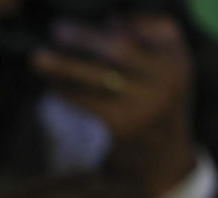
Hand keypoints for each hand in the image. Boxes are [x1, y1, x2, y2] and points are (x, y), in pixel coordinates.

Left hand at [31, 14, 196, 195]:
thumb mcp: (166, 73)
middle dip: (86, 37)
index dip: (130, 21)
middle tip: (57, 29)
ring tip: (38, 59)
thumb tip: (109, 21)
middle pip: (120, 49)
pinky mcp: (125, 125)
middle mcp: (168, 80)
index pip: (159, 27)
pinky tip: (51, 88)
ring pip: (99, 76)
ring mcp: (147, 104)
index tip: (105, 16)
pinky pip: (88, 102)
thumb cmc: (155, 107)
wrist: (163, 161)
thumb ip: (148, 43)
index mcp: (179, 60)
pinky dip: (66, 93)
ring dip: (64, 66)